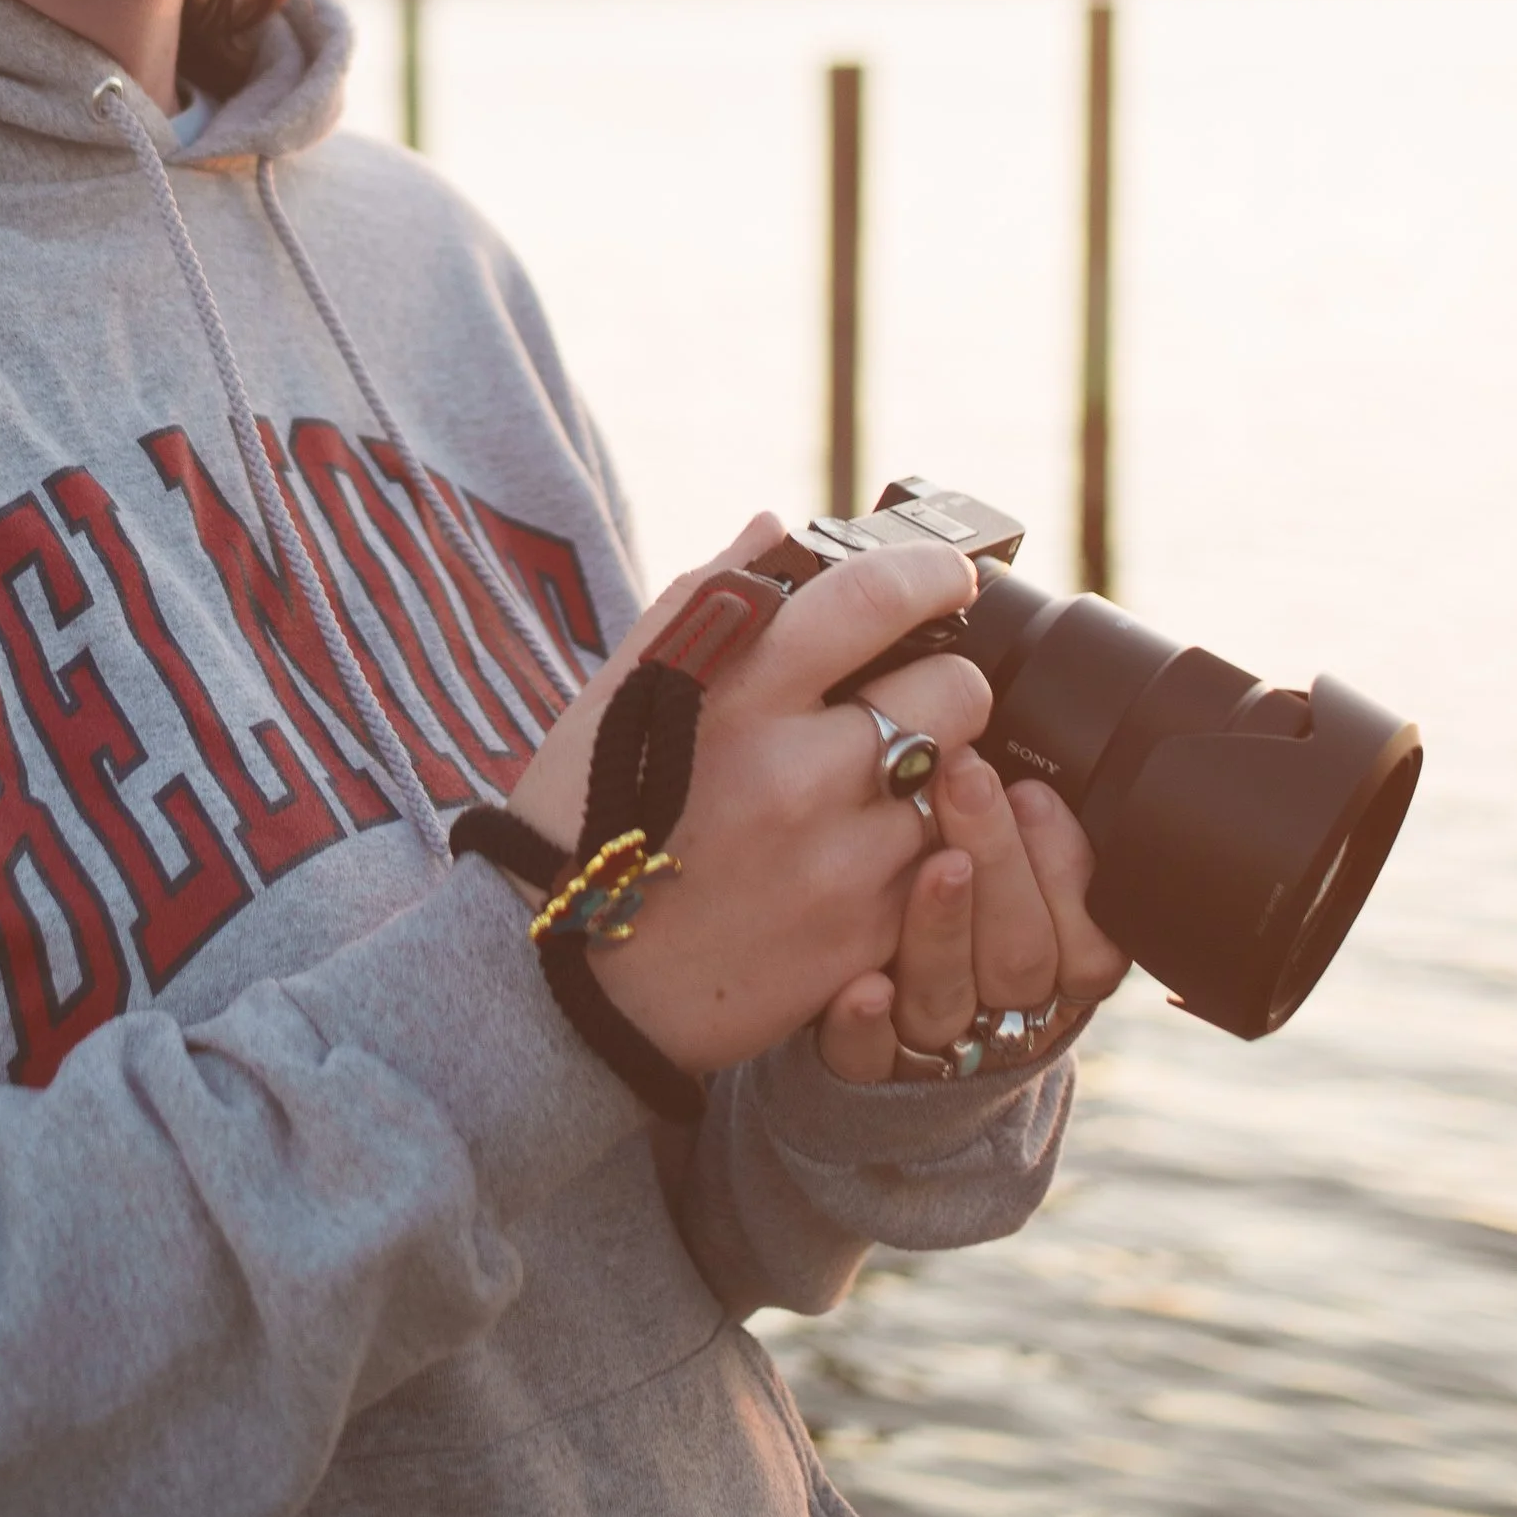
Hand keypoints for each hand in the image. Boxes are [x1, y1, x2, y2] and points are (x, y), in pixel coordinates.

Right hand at [501, 512, 992, 1077]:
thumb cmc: (584, 820)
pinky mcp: (861, 939)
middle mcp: (796, 771)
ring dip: (926, 782)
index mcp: (733, 692)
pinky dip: (916, 861)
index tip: (951, 578)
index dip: (934, 574)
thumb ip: (705, 599)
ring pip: (958, 788)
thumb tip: (778, 529)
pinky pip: (940, 873)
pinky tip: (854, 862)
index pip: (876, 596)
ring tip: (864, 796)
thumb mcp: (619, 692)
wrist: (558, 987)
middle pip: (956, 692)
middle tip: (903, 704)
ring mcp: (838, 862)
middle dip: (941, 687)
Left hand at [813, 756, 1130, 1079]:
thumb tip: (992, 735)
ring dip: (942, 927)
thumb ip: (1021, 822)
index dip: (1066, 869)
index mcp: (1054, 964)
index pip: (1089, 938)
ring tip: (931, 861)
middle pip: (1022, 956)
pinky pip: (868, 1060)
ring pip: (952, 1000)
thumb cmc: (955, 913)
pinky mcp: (865, 1068)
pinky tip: (861, 984)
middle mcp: (1003, 1009)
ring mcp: (934, 1042)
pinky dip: (866, 1025)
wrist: (881, 1027)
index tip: (1032, 792)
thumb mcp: (1010, 872)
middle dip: (1000, 861)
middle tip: (967, 776)